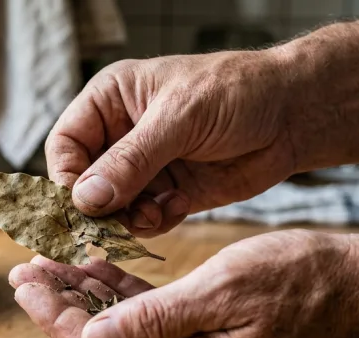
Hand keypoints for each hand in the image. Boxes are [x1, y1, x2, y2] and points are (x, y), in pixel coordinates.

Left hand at [9, 230, 358, 337]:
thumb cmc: (306, 283)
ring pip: (129, 332)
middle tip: (29, 270)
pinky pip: (157, 322)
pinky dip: (127, 296)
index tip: (26, 284)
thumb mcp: (224, 292)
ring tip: (56, 264)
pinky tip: (103, 269)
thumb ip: (154, 320)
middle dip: (66, 307)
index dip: (59, 319)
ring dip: (93, 299)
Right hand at [46, 51, 296, 237]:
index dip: (67, 177)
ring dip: (127, 219)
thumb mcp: (179, 119)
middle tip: (117, 222)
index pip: (65, 145)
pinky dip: (153, 223)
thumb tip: (85, 199)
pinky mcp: (168, 193)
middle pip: (84, 183)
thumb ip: (131, 160)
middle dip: (99, 207)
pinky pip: (142, 220)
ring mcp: (144, 168)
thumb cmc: (236, 93)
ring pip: (111, 208)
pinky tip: (179, 207)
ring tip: (155, 213)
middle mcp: (121, 136)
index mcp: (111, 101)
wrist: (292, 115)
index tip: (82, 205)